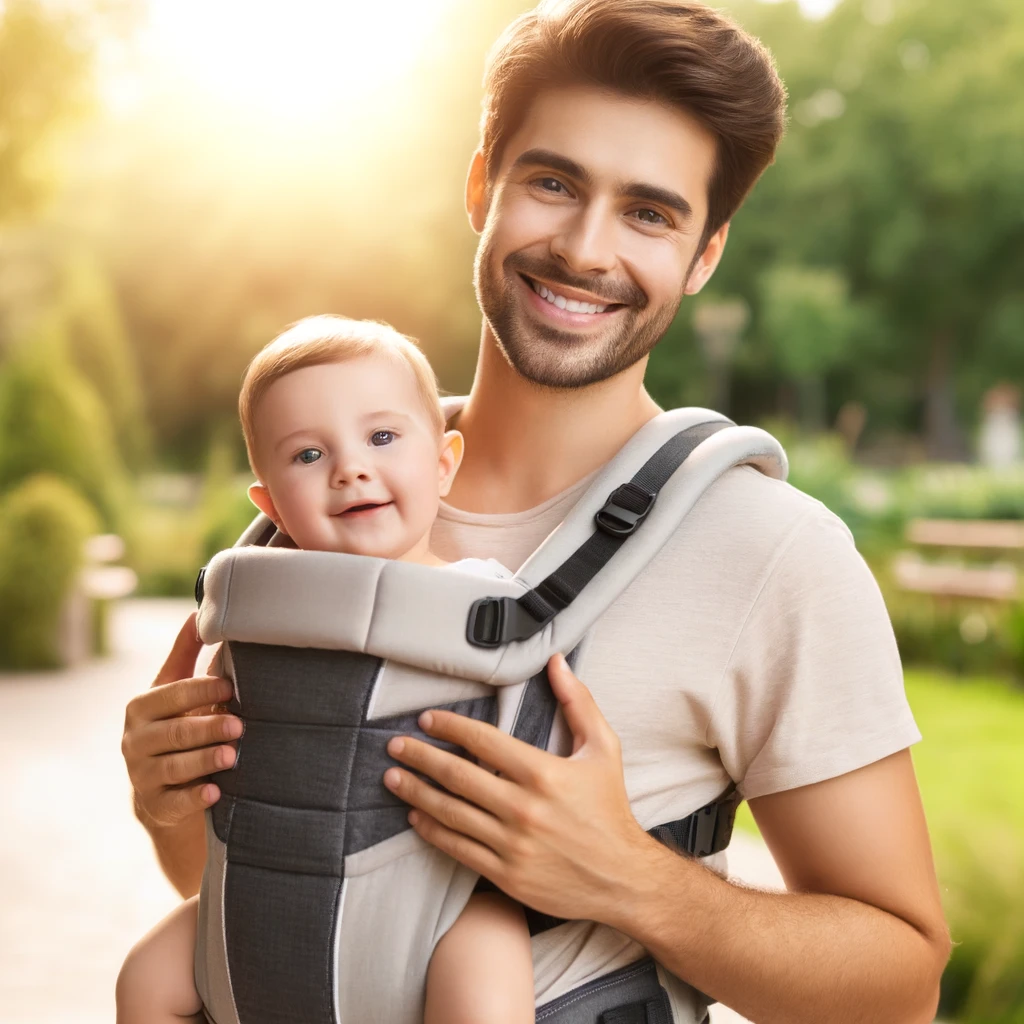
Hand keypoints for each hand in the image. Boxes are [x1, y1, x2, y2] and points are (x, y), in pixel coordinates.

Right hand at [122, 613, 242, 829]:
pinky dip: (195, 797)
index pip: (172, 695)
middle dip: (208, 727)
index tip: (229, 687)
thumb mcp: (174, 689)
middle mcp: (135, 741)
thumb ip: (186, 653)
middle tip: (240, 725)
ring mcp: (142, 775)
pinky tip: (216, 791)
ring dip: (205, 760)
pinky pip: (174, 802)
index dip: (200, 690)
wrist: (162, 785)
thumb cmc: (176, 723)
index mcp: (142, 707)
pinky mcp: (155, 805)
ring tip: (233, 755)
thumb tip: (198, 611)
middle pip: (175, 732)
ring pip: (174, 766)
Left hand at [383, 653, 656, 925]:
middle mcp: (523, 808)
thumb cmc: (609, 808)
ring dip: (416, 792)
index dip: (450, 727)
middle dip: (420, 757)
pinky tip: (415, 817)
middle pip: (457, 776)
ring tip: (393, 777)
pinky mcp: (505, 873)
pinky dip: (432, 831)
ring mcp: (511, 844)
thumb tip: (556, 661)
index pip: (483, 741)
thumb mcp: (604, 748)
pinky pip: (458, 847)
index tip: (427, 720)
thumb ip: (578, 702)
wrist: (622, 879)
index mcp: (544, 773)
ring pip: (450, 813)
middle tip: (395, 746)